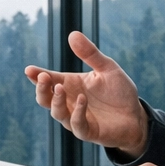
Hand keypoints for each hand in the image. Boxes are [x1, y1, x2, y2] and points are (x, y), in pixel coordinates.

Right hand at [24, 32, 147, 155]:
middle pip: (45, 98)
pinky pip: (77, 125)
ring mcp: (76, 118)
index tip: (29, 70)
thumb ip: (90, 53)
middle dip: (41, 89)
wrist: (136, 115)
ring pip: (57, 113)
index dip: (37, 75)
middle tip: (43, 78)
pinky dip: (77, 113)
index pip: (49, 80)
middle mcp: (69, 102)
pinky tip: (82, 99)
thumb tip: (72, 34)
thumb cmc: (119, 91)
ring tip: (59, 88)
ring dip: (56, 101)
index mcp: (70, 85)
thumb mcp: (107, 67)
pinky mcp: (88, 131)